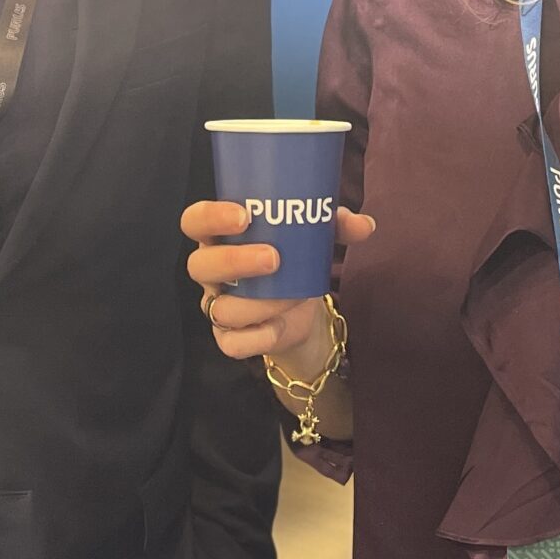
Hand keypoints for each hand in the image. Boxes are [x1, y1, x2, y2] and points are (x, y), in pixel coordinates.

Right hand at [180, 201, 374, 380]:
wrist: (301, 309)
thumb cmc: (296, 259)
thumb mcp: (314, 238)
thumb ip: (336, 226)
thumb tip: (364, 225)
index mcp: (221, 235)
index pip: (195, 220)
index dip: (211, 216)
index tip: (245, 215)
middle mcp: (212, 270)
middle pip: (200, 264)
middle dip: (235, 261)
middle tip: (274, 258)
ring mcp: (217, 305)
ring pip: (219, 308)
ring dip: (257, 304)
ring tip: (292, 296)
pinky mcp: (228, 338)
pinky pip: (231, 343)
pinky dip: (257, 338)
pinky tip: (278, 328)